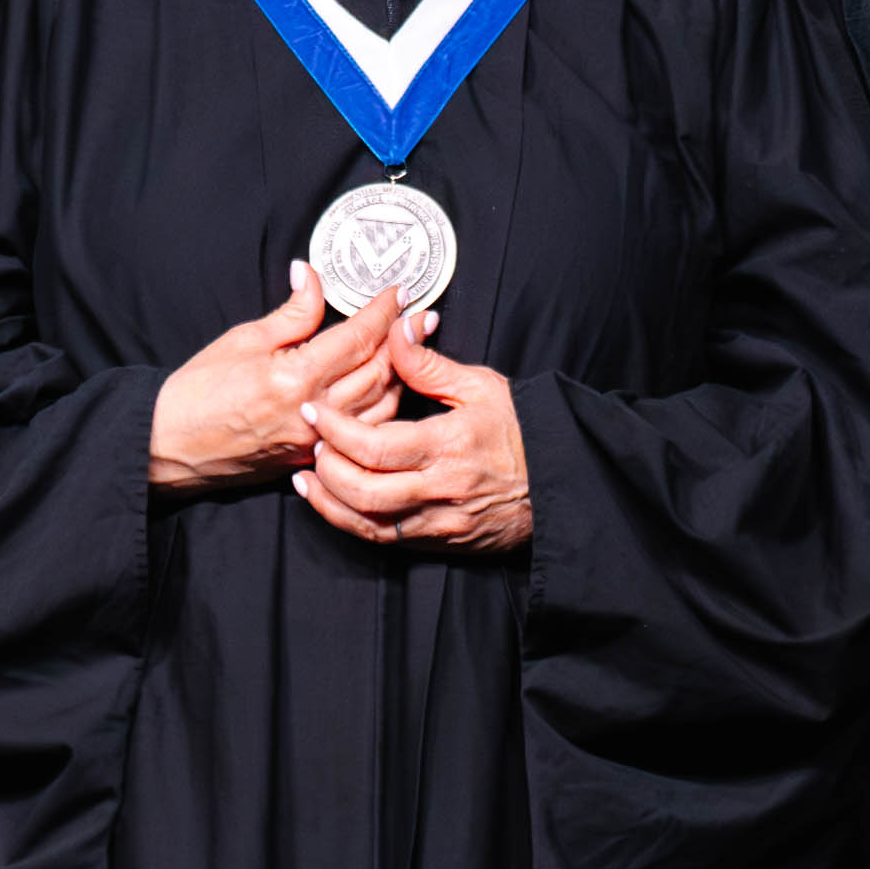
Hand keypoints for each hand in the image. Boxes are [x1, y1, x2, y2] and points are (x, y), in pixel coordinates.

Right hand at [153, 267, 409, 493]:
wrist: (169, 445)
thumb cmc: (198, 391)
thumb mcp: (243, 339)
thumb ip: (291, 312)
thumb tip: (312, 277)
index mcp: (295, 377)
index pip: (357, 337)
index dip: (383, 311)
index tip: (398, 291)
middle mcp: (314, 412)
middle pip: (379, 370)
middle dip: (404, 339)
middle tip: (423, 315)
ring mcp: (316, 440)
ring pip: (380, 406)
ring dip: (400, 374)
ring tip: (410, 349)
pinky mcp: (312, 457)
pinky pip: (363, 432)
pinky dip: (381, 408)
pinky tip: (386, 390)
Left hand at [294, 325, 532, 550]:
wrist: (562, 481)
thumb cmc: (522, 430)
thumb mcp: (480, 386)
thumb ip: (428, 363)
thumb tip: (397, 327)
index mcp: (449, 446)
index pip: (375, 446)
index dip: (335, 430)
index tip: (313, 411)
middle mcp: (441, 490)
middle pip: (363, 492)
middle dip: (327, 468)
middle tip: (312, 442)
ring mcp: (439, 522)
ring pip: (368, 524)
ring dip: (329, 502)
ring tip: (308, 477)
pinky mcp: (439, 541)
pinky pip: (385, 540)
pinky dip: (351, 522)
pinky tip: (334, 502)